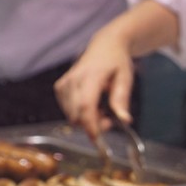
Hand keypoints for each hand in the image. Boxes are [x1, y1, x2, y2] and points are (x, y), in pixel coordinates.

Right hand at [55, 0, 178, 139]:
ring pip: (71, 115)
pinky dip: (80, 114)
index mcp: (90, 76)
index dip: (90, 125)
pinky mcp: (60, 88)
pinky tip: (92, 106)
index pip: (85, 106)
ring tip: (103, 109)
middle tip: (110, 121)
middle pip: (77, 114)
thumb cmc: (117, 62)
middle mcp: (72, 80)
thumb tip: (124, 120)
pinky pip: (68, 110)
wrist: (104, 46)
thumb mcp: (125, 78)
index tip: (97, 139)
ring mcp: (64, 84)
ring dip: (87, 120)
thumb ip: (122, 99)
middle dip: (93, 125)